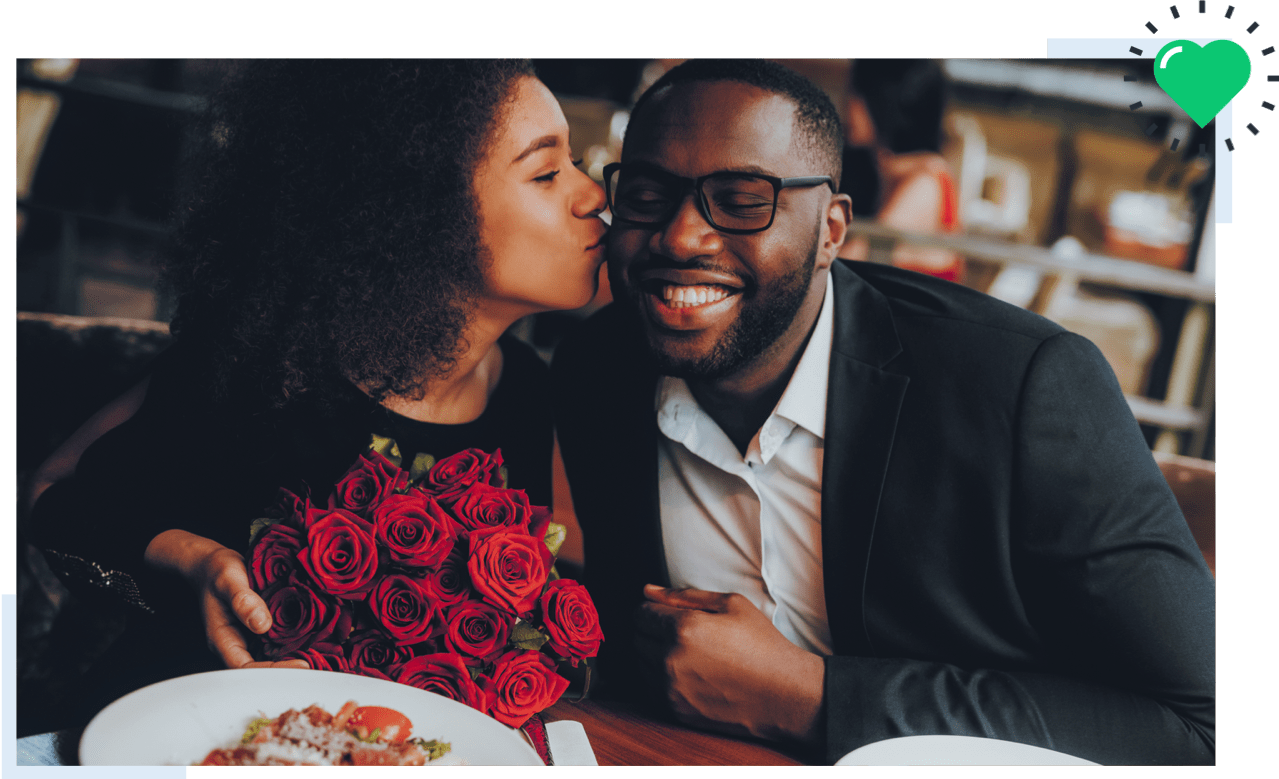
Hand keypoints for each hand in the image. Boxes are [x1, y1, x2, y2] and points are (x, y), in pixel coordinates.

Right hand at [145, 529, 308, 669]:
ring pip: (271, 657)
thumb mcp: (228, 579)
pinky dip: (292, 643)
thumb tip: (262, 624)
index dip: (272, 671)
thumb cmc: (218, 571)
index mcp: (223, 639)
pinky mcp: (260, 629)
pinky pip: (276, 642)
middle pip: (261, 668)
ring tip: (320, 655)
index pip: (245, 667)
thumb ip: (242, 601)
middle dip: (288, 669)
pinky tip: (311, 640)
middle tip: (316, 663)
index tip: (300, 664)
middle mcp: (236, 644)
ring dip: (293, 658)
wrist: (215, 565)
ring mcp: (249, 638)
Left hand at [633, 584, 824, 744]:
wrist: (782, 693)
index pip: (641, 613)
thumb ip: (683, 595)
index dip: (653, 610)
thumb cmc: (761, 645)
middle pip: (637, 638)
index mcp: (683, 628)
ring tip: (687, 654)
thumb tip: (648, 590)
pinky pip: (651, 689)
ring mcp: (671, 688)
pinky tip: (689, 674)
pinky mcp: (675, 710)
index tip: (667, 614)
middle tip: (681, 634)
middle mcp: (671, 659)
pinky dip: (661, 680)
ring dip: (654, 656)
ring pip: (640, 664)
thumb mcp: (730, 604)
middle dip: (652, 631)